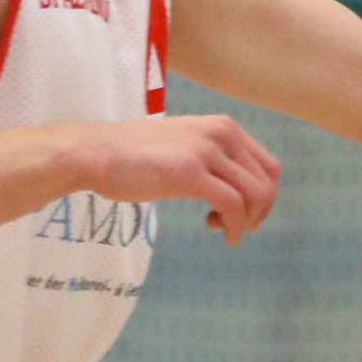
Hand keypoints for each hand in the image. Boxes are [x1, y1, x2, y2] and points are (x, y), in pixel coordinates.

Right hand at [67, 113, 284, 241]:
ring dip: (247, 221)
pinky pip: (233, 205)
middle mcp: (222, 133)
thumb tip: (233, 186)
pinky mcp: (190, 172)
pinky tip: (223, 236)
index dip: (262, 196)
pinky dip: (235, 226)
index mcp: (223, 126)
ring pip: (256, 194)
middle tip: (233, 226)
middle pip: (267, 182)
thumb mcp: (183, 147)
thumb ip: (211, 159)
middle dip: (258, 212)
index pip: (268, 166)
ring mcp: (206, 151)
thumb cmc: (132, 155)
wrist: (94, 152)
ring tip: (223, 230)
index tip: (241, 213)